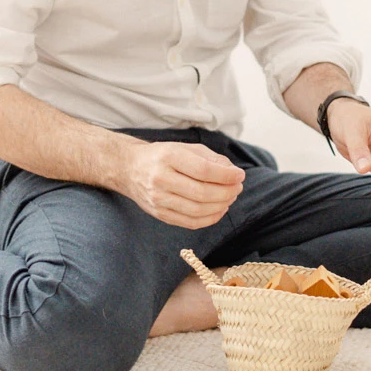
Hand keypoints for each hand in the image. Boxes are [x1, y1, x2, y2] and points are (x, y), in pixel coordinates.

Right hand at [122, 141, 243, 228]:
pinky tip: (219, 210)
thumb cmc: (163, 156)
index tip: (240, 175)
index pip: (203, 170)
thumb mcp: (186, 148)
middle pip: (202, 193)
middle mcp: (161, 179)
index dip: (226, 175)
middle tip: (238, 188)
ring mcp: (158, 200)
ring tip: (230, 197)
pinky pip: (190, 222)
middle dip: (227, 192)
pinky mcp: (159, 214)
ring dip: (221, 206)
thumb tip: (233, 173)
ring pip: (198, 210)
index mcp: (169, 157)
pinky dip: (210, 219)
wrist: (130, 169)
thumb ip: (211, 158)